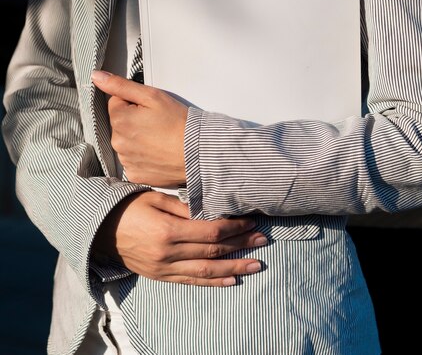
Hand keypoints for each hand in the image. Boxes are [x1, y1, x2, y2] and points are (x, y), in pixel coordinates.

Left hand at [91, 70, 186, 186]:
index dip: (134, 102)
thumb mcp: (152, 96)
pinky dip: (142, 156)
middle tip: (157, 123)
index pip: (117, 102)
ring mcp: (126, 160)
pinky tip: (157, 152)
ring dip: (137, 138)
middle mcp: (118, 142)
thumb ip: (121, 85)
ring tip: (159, 138)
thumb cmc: (178, 122)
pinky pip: (133, 160)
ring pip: (126, 142)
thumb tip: (96, 76)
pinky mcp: (135, 174)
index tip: (150, 109)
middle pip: (120, 123)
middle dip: (134, 120)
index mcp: (120, 120)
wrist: (198, 152)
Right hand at [92, 192, 266, 285]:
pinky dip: (213, 282)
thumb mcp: (154, 198)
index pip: (211, 231)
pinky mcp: (161, 276)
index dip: (234, 228)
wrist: (99, 230)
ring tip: (256, 265)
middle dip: (241, 245)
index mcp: (168, 231)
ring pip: (207, 270)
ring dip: (234, 268)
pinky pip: (192, 282)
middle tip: (263, 240)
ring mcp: (165, 268)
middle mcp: (169, 253)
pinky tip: (231, 280)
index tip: (251, 221)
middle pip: (213, 250)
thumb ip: (183, 206)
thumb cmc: (128, 207)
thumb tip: (211, 210)